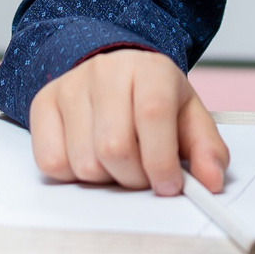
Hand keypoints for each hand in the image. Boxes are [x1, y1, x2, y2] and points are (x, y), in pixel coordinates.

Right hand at [29, 48, 226, 196]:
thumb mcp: (188, 115)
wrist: (113, 68)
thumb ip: (206, 149)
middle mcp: (105, 72)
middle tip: (144, 175)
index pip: (152, 116)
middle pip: (115, 147)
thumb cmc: (151, 96)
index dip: (161, 161)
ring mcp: (70, 86)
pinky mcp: (43, 104)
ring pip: (84, 161)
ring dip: (105, 179)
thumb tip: (211, 180)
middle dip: (134, 178)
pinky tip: (89, 156)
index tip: (169, 185)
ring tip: (117, 162)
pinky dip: (73, 174)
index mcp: (149, 69)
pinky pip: (51, 162)